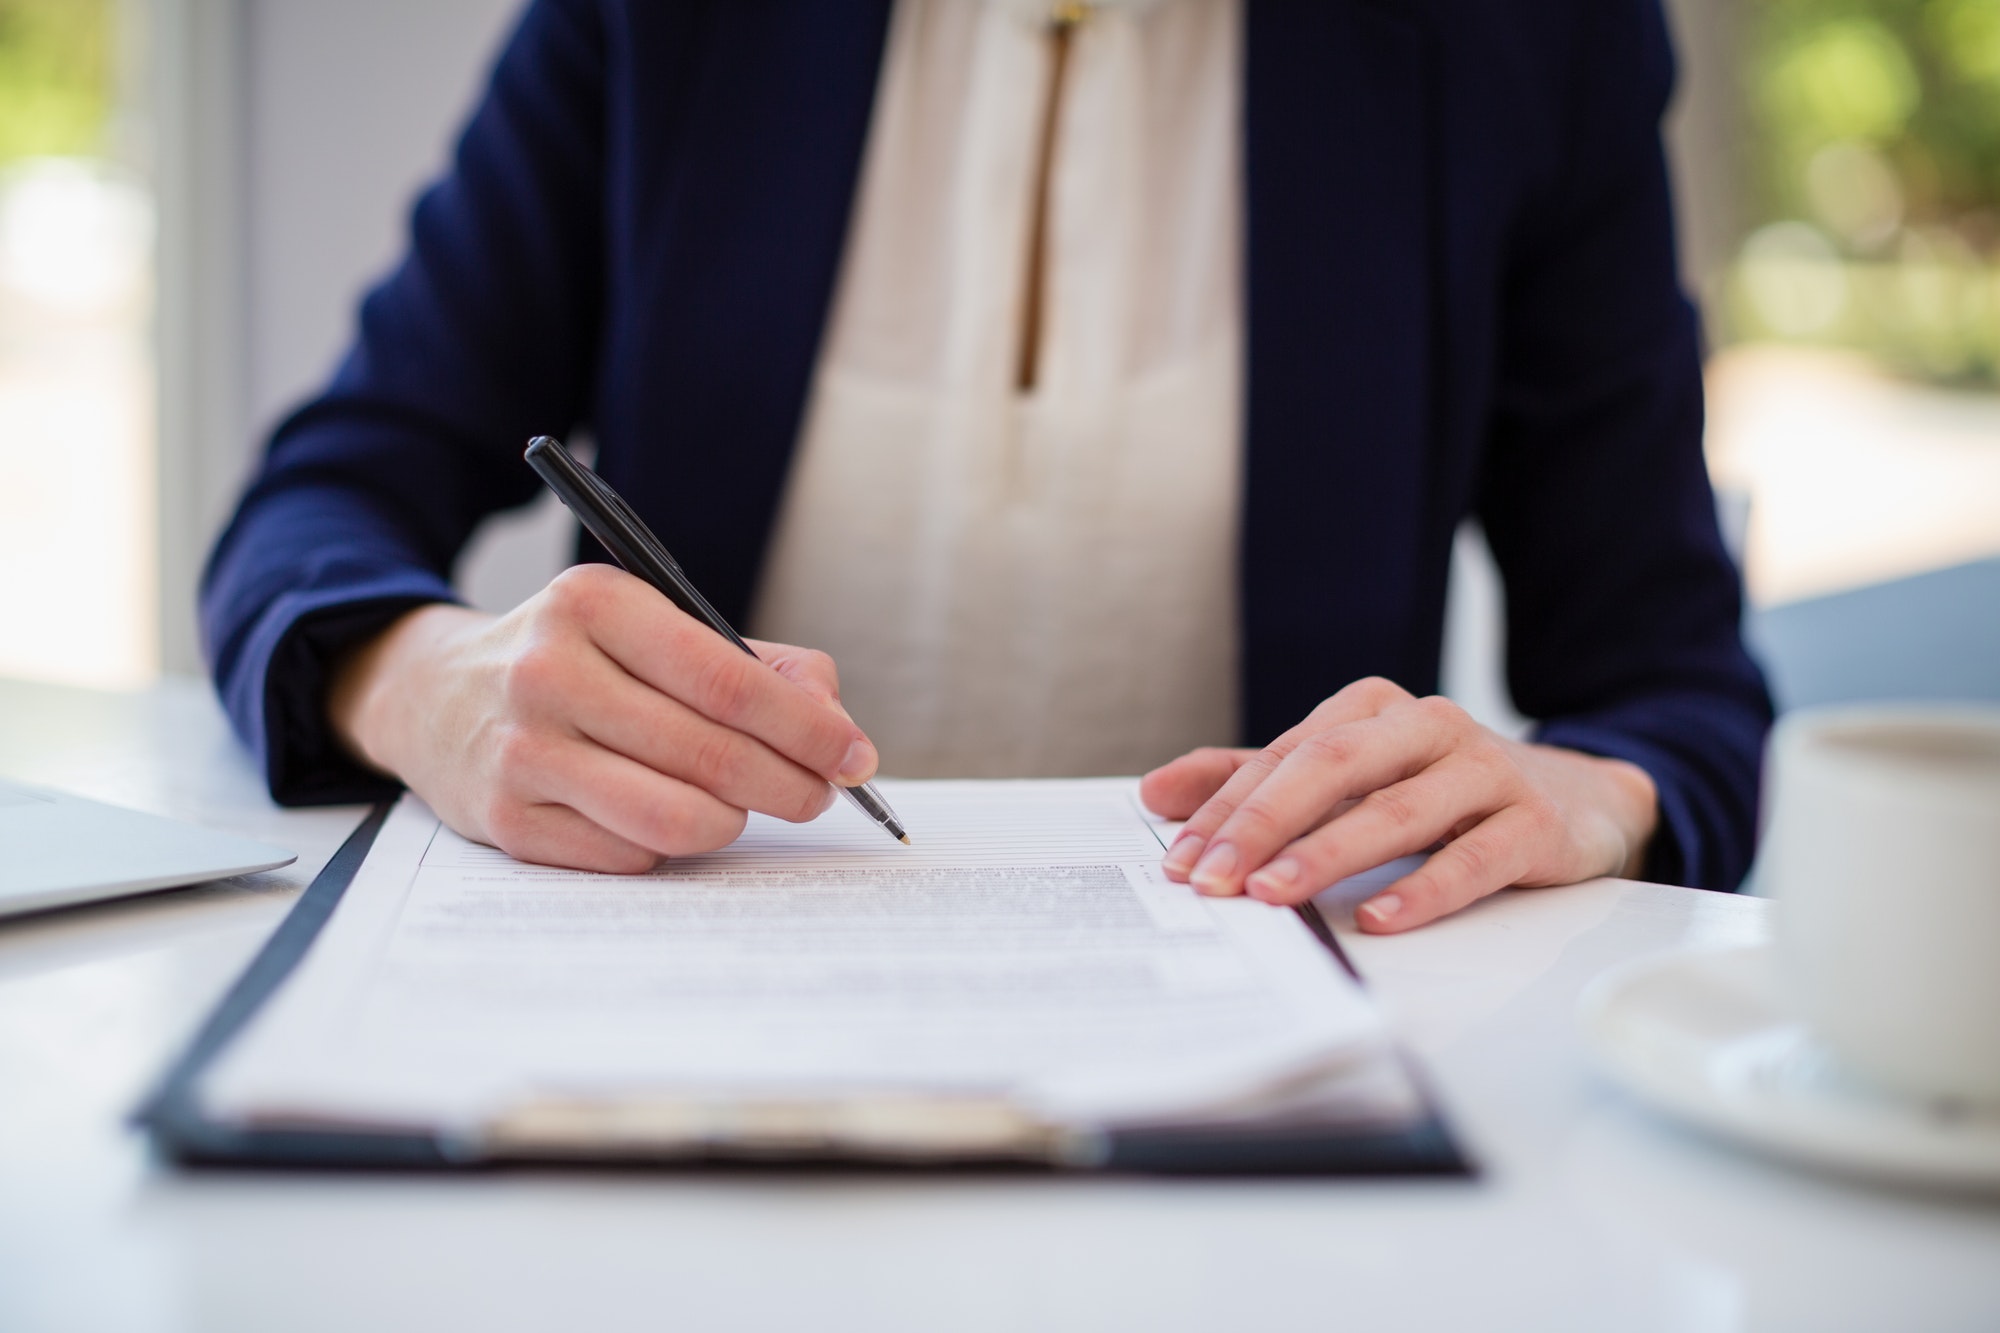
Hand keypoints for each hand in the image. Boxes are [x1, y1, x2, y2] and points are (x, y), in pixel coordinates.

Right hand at [327, 564, 876, 871]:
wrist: (436, 697)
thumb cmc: (578, 662)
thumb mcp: (655, 627)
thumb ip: (755, 663)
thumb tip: (835, 722)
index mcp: (596, 604)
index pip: (727, 680)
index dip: (807, 728)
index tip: (856, 757)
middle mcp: (550, 672)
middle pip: (710, 754)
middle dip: (790, 784)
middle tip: (821, 794)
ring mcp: (522, 751)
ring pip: (675, 817)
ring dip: (733, 821)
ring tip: (743, 807)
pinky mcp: (507, 821)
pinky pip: (630, 855)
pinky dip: (668, 846)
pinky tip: (664, 818)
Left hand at [1140, 678, 1656, 932]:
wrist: (1580, 797)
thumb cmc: (1442, 789)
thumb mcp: (1349, 776)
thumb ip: (1256, 780)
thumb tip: (1156, 791)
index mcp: (1372, 709)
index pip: (1285, 756)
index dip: (1227, 808)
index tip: (1179, 859)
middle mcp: (1427, 726)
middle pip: (1332, 768)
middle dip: (1262, 823)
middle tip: (1211, 877)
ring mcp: (1484, 771)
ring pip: (1396, 810)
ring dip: (1328, 854)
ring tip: (1273, 893)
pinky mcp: (1532, 822)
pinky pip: (1473, 858)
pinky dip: (1423, 889)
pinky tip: (1379, 919)